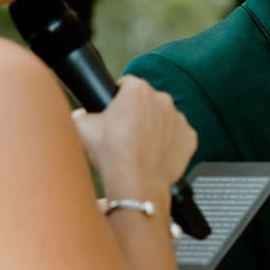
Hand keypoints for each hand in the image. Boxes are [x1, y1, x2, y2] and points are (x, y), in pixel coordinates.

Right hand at [71, 77, 196, 196]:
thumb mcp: (84, 129)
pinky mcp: (189, 137)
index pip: (127, 85)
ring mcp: (178, 118)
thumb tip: (80, 115)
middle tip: (125, 133)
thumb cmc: (113, 155)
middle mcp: (162, 99)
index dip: (118, 98)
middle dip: (138, 113)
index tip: (115, 112)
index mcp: (137, 90)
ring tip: (140, 147)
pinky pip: (178, 136)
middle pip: (147, 101)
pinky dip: (169, 143)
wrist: (136, 184)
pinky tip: (154, 155)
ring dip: (154, 127)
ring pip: (163, 118)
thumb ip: (80, 115)